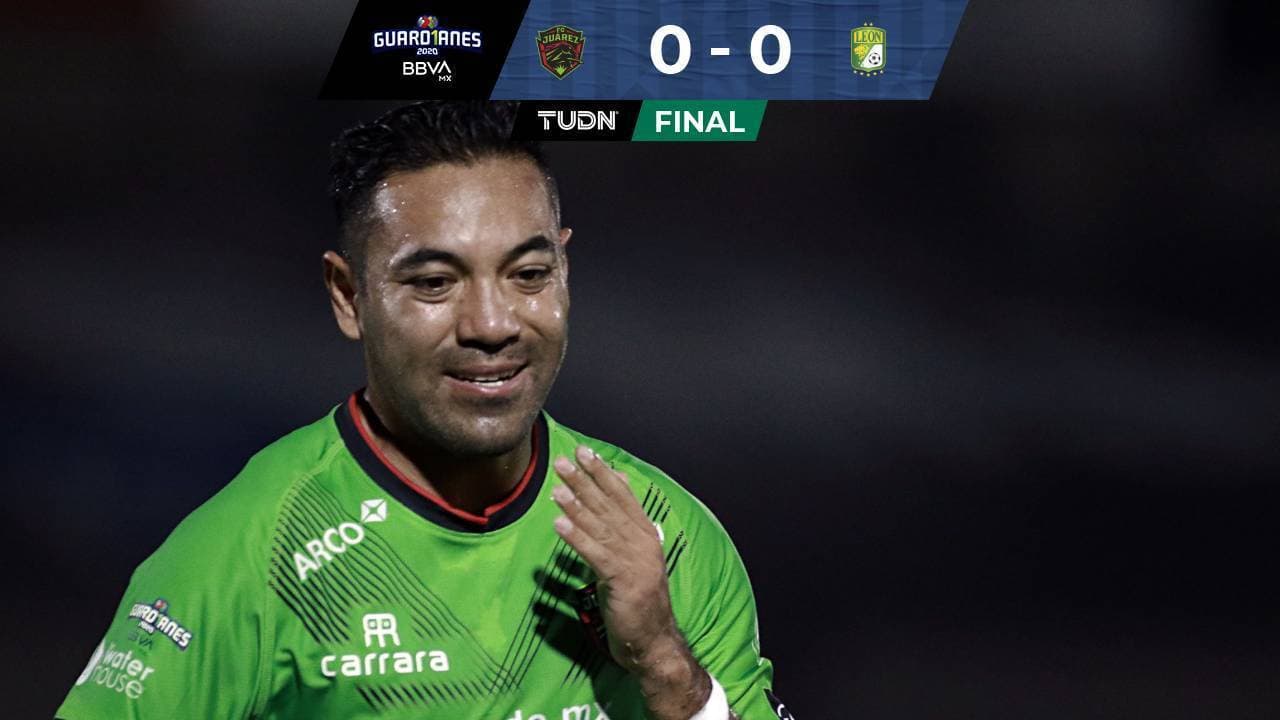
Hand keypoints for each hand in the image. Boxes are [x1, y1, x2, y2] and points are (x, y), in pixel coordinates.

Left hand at [552, 445, 711, 718]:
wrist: (652, 640)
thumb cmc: (638, 599)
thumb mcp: (633, 557)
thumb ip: (625, 525)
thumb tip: (620, 489)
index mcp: (645, 534)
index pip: (623, 496)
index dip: (603, 473)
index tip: (585, 452)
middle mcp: (642, 542)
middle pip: (610, 506)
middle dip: (585, 482)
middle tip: (565, 462)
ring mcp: (634, 560)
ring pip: (601, 527)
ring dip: (577, 506)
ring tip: (557, 488)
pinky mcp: (622, 580)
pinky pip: (595, 554)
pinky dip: (576, 537)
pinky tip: (559, 524)